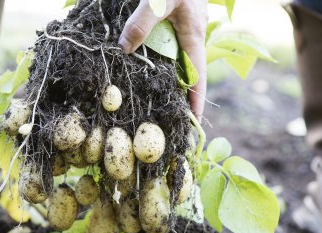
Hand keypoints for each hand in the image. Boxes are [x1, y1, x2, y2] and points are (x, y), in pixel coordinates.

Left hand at [119, 0, 207, 120]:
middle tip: (167, 117)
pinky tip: (141, 66)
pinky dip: (154, 59)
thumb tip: (124, 50)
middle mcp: (188, 34)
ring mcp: (179, 27)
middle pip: (185, 71)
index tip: (193, 121)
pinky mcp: (168, 20)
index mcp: (193, 33)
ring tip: (153, 99)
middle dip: (179, 94)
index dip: (196, 99)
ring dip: (165, 78)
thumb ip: (142, 23)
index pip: (197, 74)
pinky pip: (162, 46)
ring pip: (172, 59)